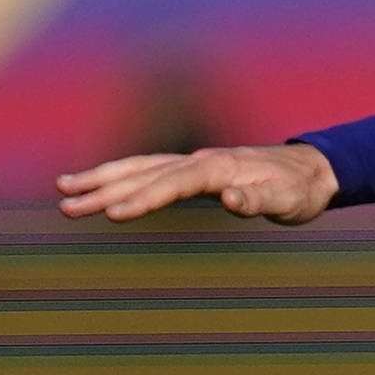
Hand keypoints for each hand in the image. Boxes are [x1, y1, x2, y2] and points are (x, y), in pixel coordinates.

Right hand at [55, 142, 336, 223]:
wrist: (311, 170)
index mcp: (219, 168)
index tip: (114, 214)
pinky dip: (120, 175)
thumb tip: (231, 201)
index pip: (174, 184)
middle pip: (145, 173)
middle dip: (104, 188)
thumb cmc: (300, 191)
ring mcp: (193, 163)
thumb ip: (260, 202)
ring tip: (63, 190)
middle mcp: (200, 161)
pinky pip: (148, 171)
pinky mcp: (191, 171)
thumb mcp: (288, 202)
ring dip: (102, 178)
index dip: (144, 198)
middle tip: (65, 205)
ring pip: (139, 168)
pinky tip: (96, 185)